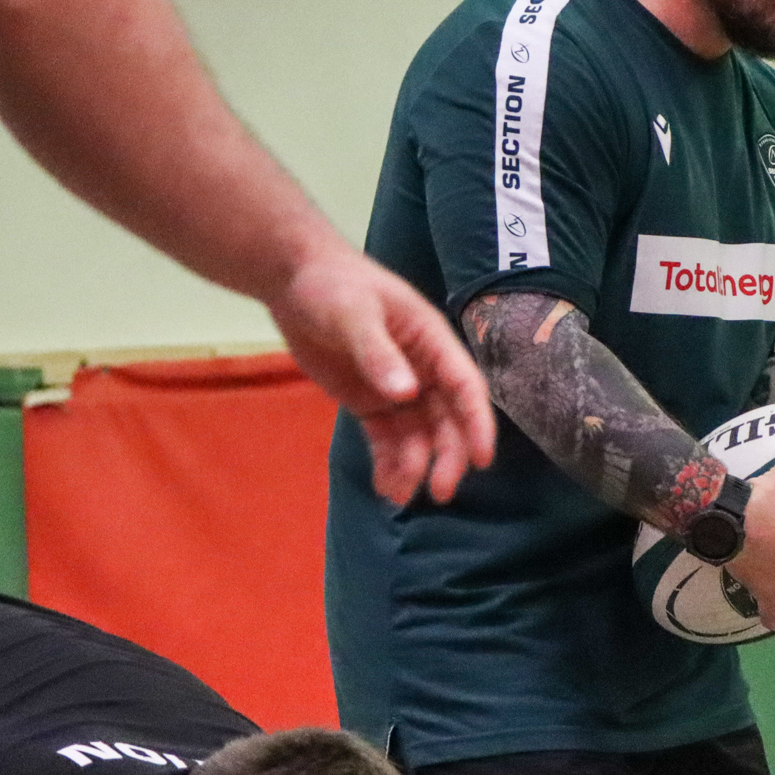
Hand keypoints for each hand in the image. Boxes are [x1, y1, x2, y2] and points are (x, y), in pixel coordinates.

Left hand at [266, 246, 496, 506]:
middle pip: (448, 420)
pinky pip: (387, 439)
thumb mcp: (353, 314)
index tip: (482, 460)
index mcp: (431, 341)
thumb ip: (378, 353)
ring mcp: (396, 388)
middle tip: (439, 491)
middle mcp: (422, 369)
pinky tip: (383, 486)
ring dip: (414, 466)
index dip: (478, 423)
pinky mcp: (369, 402)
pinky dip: (388, 463)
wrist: (292, 279)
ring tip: (398, 495)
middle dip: (447, 456)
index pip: (465, 386)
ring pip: (418, 436)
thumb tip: (407, 395)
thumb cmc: (331, 283)